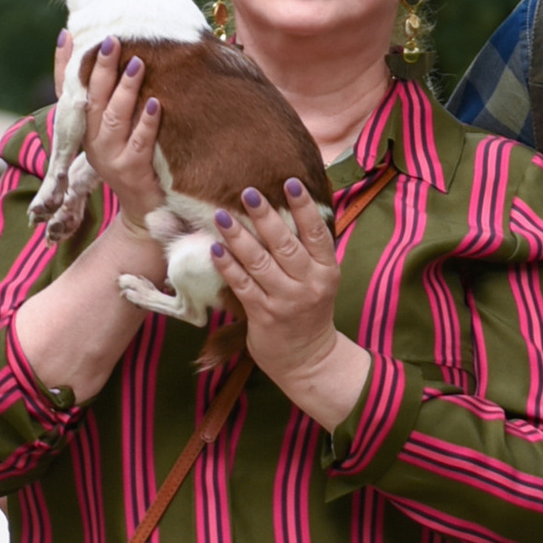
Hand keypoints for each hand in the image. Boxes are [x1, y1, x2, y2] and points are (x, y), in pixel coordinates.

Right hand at [68, 45, 170, 270]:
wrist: (145, 208)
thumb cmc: (131, 159)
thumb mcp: (116, 128)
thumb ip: (110, 96)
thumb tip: (114, 56)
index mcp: (83, 129)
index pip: (67, 91)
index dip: (63, 64)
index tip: (68, 35)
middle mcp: (91, 142)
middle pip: (92, 99)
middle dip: (101, 69)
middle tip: (112, 42)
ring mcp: (109, 157)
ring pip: (114, 118)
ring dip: (125, 89)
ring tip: (137, 64)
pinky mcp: (131, 171)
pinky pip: (140, 142)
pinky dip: (147, 122)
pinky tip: (156, 103)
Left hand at [211, 181, 371, 433]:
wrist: (308, 359)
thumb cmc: (310, 311)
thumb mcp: (320, 279)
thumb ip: (307, 251)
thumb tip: (285, 209)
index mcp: (326, 270)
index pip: (317, 233)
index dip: (304, 207)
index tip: (291, 183)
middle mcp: (308, 284)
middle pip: (285, 244)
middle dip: (265, 216)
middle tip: (248, 192)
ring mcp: (285, 301)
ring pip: (260, 263)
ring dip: (239, 237)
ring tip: (222, 215)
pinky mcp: (263, 315)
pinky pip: (242, 286)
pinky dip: (228, 266)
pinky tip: (216, 249)